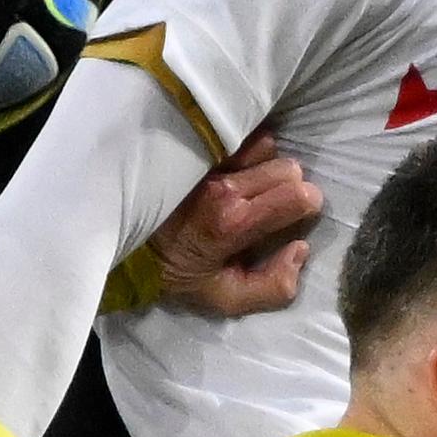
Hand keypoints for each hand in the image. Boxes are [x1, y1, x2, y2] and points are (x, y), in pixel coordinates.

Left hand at [148, 132, 324, 316]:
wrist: (129, 249)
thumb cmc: (180, 275)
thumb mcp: (227, 299)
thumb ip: (274, 286)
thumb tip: (301, 249)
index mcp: (234, 222)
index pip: (299, 196)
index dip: (308, 207)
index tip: (296, 219)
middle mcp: (225, 187)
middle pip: (288, 169)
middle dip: (292, 188)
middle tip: (273, 207)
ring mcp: (209, 164)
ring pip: (268, 148)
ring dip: (269, 167)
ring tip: (253, 188)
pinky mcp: (197, 151)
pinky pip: (241, 137)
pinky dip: (248, 152)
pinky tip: (238, 171)